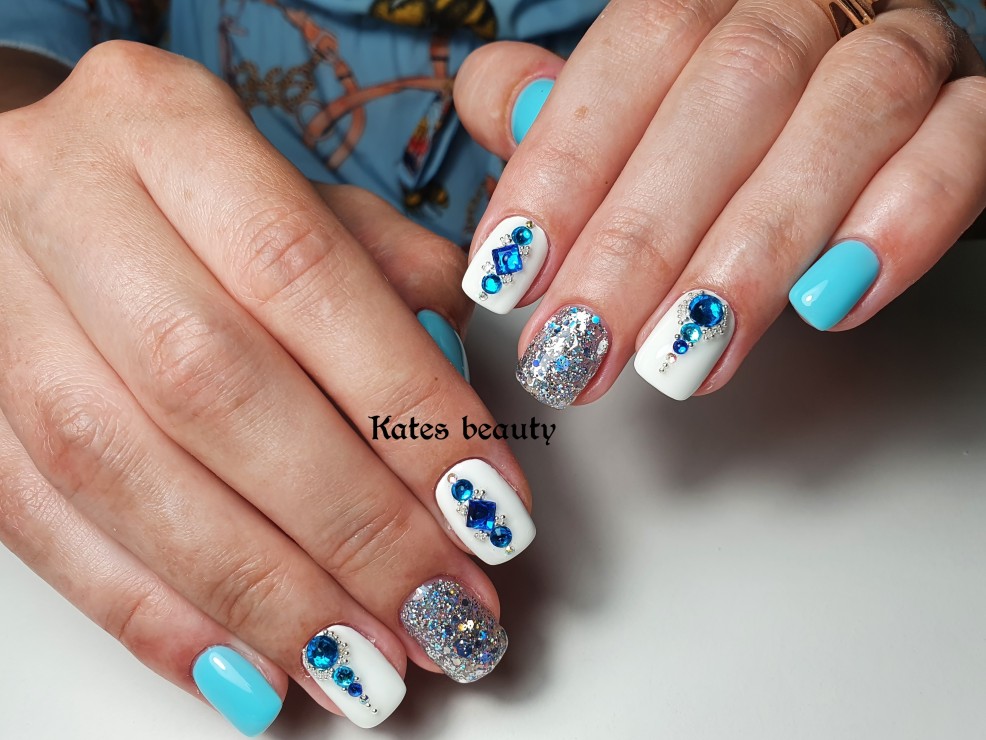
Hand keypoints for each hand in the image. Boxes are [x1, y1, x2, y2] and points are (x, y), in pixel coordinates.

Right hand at [0, 41, 533, 734]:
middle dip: (349, 523)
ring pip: (126, 476)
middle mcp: (60, 203)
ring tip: (366, 662)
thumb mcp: (302, 194)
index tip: (490, 506)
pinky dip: (158, 615)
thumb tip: (457, 399)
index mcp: (162, 125)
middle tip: (442, 607)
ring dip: (263, 594)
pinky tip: (250, 669)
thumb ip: (390, 280)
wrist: (48, 194)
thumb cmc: (201, 198)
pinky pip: (45, 533)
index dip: (406, 407)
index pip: (306, 275)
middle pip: (215, 387)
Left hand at [454, 0, 985, 404]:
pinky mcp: (974, 104)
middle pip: (725, 96)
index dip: (563, 171)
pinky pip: (962, 143)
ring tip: (685, 352)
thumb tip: (498, 102)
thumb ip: (573, 104)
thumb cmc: (741, 113)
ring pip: (838, 119)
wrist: (876, 99)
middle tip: (583, 346)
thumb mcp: (645, 100)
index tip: (508, 275)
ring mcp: (902, 44)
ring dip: (752, 251)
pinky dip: (899, 221)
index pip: (630, 57)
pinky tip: (830, 302)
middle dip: (641, 240)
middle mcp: (804, 5)